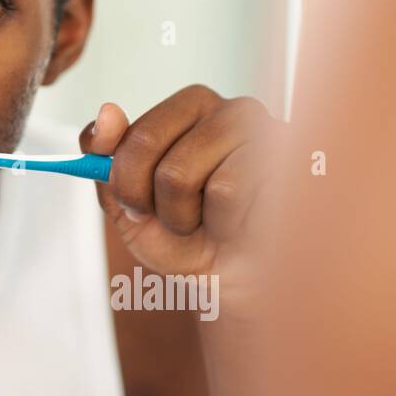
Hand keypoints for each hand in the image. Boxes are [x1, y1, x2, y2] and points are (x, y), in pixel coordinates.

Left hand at [80, 85, 279, 307]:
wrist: (244, 286)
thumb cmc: (191, 241)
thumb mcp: (129, 205)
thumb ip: (105, 157)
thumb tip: (107, 111)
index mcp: (192, 108)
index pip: (134, 134)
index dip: (125, 183)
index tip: (138, 207)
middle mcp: (231, 110)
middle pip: (148, 145)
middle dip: (151, 201)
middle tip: (178, 220)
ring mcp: (265, 131)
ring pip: (180, 174)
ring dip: (187, 217)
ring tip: (215, 223)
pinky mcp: (290, 161)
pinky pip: (226, 192)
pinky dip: (224, 224)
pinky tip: (245, 225)